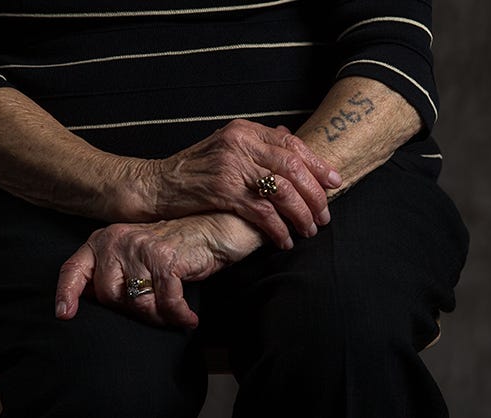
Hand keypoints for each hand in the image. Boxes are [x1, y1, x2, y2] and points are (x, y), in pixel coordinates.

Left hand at [55, 214, 260, 327]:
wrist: (216, 226)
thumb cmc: (176, 247)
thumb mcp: (136, 255)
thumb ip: (113, 273)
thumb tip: (90, 301)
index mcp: (104, 239)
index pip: (74, 269)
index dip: (66, 294)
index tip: (64, 315)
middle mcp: (117, 240)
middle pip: (108, 296)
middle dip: (132, 312)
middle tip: (156, 312)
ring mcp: (140, 248)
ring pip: (136, 303)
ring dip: (158, 317)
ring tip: (174, 315)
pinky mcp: (164, 259)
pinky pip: (165, 303)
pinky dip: (178, 316)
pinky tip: (188, 318)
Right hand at [153, 119, 341, 248]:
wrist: (156, 184)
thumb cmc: (192, 170)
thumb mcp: (225, 147)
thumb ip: (257, 145)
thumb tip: (291, 140)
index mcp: (244, 130)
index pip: (292, 144)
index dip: (318, 164)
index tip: (334, 182)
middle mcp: (240, 143)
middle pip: (293, 166)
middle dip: (315, 194)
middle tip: (324, 215)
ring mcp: (231, 166)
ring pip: (282, 189)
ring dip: (301, 213)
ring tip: (309, 230)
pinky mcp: (223, 191)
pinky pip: (262, 211)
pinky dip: (278, 229)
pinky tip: (284, 240)